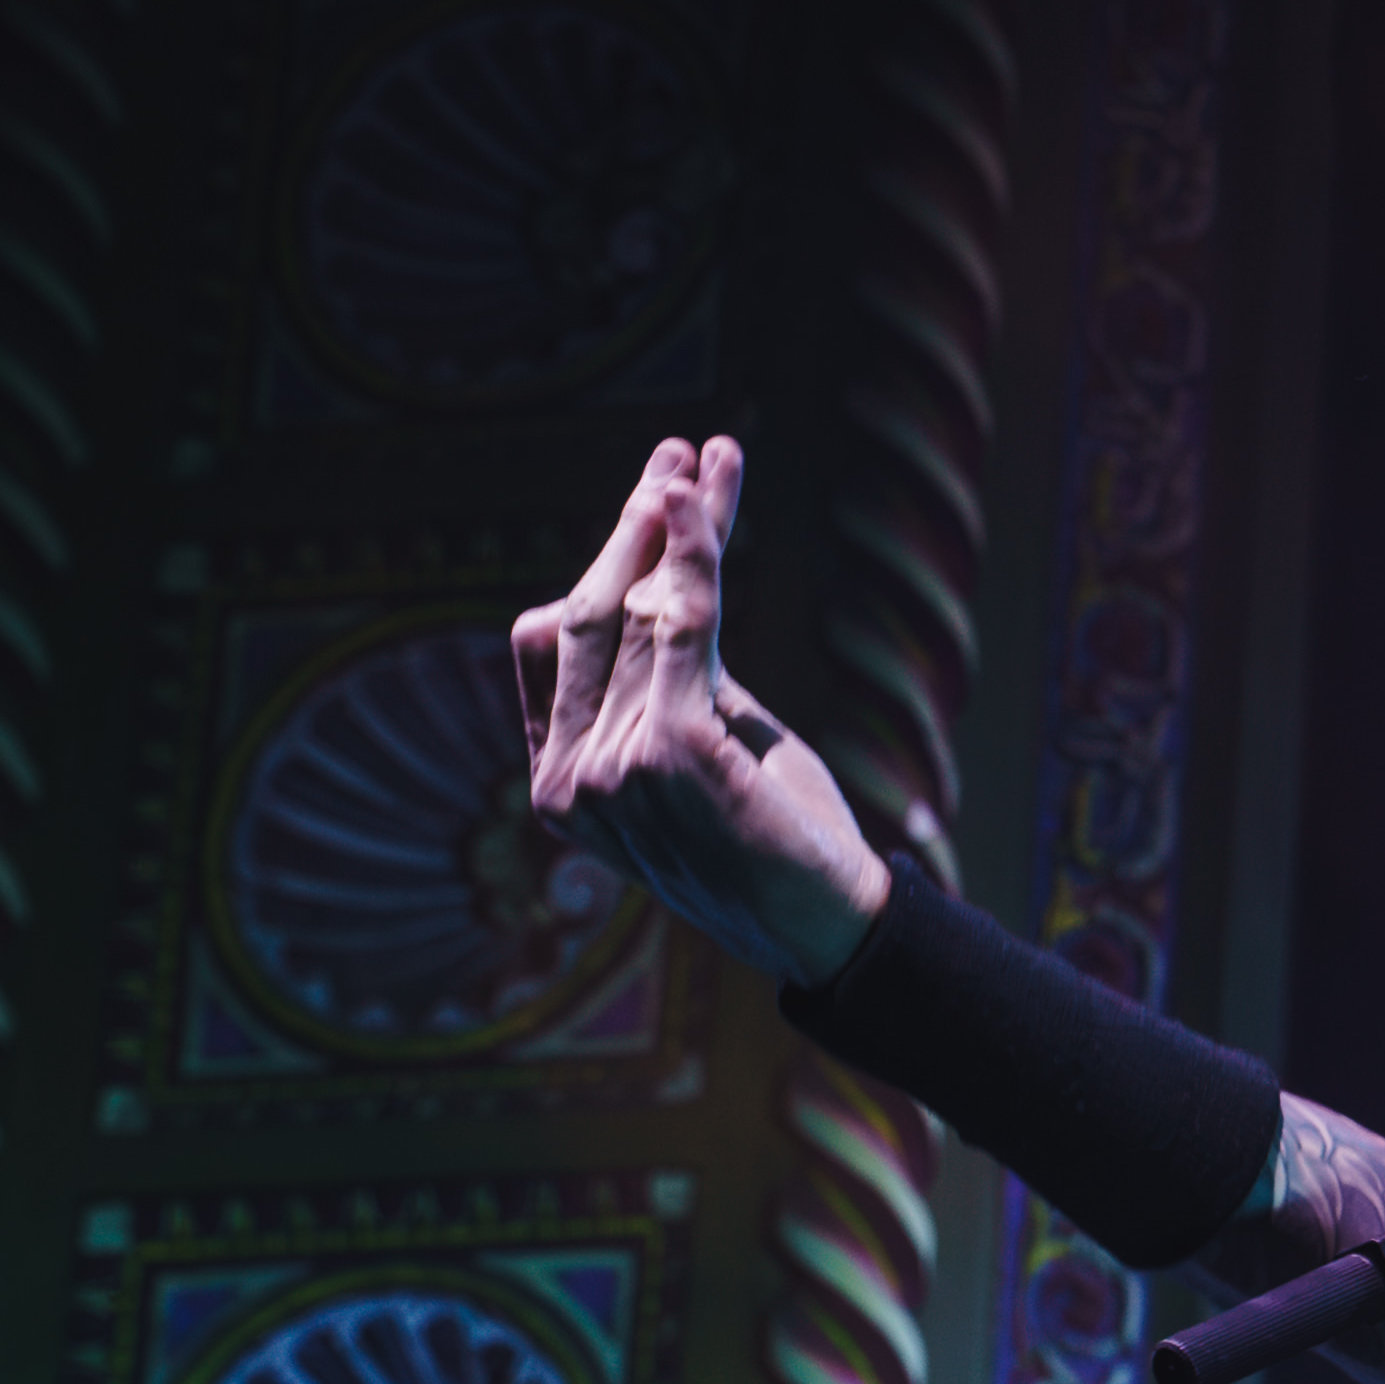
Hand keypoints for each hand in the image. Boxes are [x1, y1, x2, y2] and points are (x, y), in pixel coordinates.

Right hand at [517, 437, 894, 984]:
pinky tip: (705, 499)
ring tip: (709, 459)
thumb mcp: (708, 745)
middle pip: (587, 612)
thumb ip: (670, 674)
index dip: (598, 562)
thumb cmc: (778, 840)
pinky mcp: (669, 753)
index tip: (649, 500)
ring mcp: (610, 771)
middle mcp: (569, 780)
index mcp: (560, 782)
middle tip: (677, 454)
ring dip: (680, 524)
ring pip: (639, 612)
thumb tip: (668, 570)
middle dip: (634, 525)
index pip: (552, 645)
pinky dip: (696, 555)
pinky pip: (681, 627)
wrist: (832, 929)